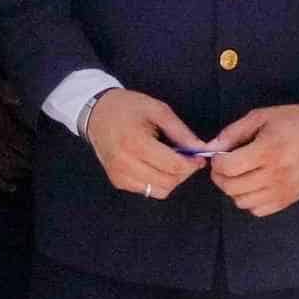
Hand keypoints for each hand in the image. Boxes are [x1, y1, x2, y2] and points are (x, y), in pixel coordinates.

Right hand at [81, 87, 209, 199]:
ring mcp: (119, 174)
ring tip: (171, 162)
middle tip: (187, 159)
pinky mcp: (117, 181)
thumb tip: (201, 149)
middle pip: (168, 181)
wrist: (97, 113)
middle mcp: (125, 162)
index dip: (192, 164)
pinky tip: (156, 166)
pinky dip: (157, 182)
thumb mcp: (158, 110)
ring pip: (159, 191)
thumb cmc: (128, 108)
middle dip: (184, 172)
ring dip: (171, 180)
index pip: (173, 166)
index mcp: (135, 142)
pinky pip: (147, 190)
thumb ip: (181, 132)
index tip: (198, 157)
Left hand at [203, 104, 298, 219]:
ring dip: (235, 190)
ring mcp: (284, 190)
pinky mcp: (290, 199)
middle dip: (220, 177)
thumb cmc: (294, 121)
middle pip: (232, 188)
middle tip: (225, 166)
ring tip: (241, 175)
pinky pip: (259, 210)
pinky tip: (254, 185)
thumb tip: (211, 147)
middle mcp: (276, 174)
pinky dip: (251, 200)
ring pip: (243, 202)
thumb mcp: (261, 116)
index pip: (229, 167)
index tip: (219, 156)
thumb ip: (233, 132)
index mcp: (268, 150)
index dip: (216, 163)